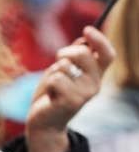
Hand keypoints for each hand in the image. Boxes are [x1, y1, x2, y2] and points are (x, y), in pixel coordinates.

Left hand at [25, 26, 115, 151]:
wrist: (44, 123)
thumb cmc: (52, 95)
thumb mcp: (64, 72)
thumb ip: (73, 58)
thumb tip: (84, 40)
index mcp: (96, 76)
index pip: (107, 55)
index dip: (100, 40)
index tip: (87, 29)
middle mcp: (94, 85)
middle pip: (83, 54)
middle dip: (65, 52)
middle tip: (57, 60)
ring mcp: (84, 94)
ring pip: (64, 66)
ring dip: (53, 72)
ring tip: (53, 86)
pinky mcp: (71, 101)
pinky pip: (55, 78)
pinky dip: (47, 83)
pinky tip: (50, 95)